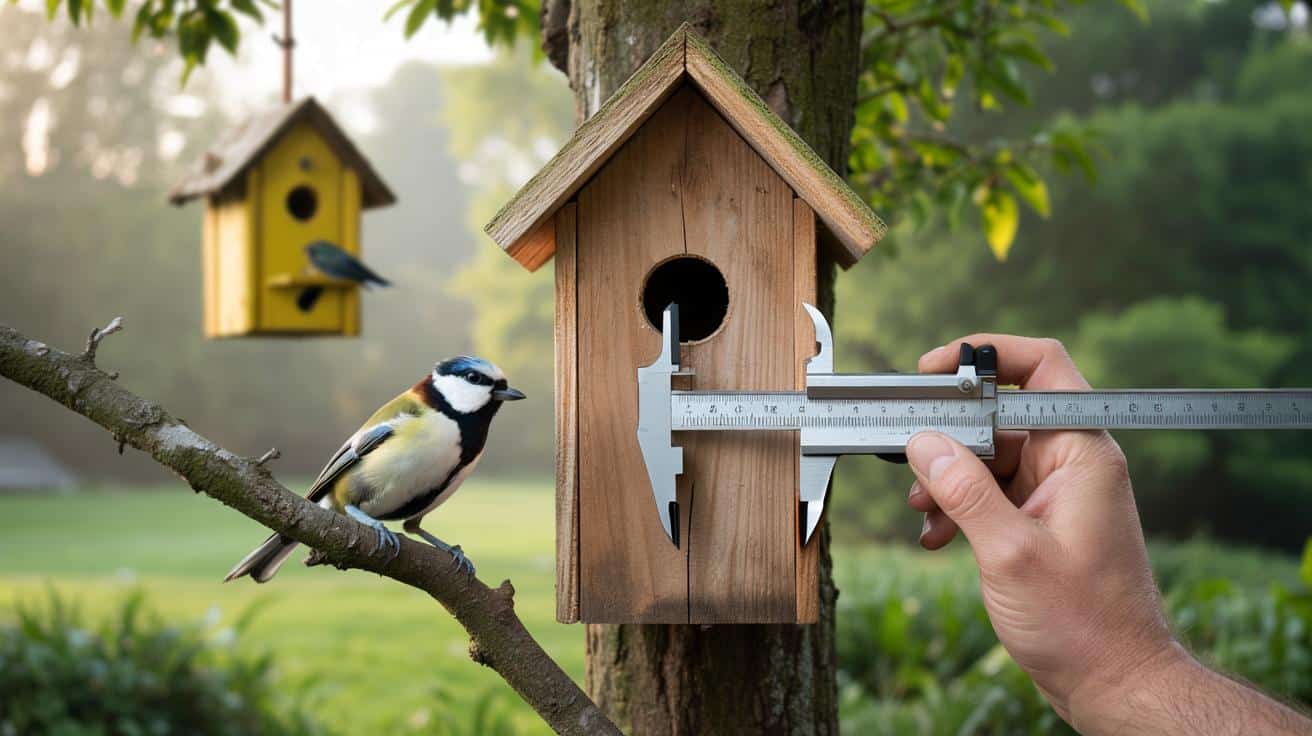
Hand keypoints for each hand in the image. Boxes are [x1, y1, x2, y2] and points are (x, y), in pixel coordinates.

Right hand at [906, 335, 1179, 725]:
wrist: (1113, 680)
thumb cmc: (1083, 623)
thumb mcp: (1009, 553)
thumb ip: (964, 490)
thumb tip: (924, 442)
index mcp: (1083, 453)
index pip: (1040, 369)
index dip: (985, 354)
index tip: (932, 369)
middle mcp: (1073, 463)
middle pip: (1001, 415)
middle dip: (950, 436)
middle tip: (910, 458)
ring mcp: (1057, 491)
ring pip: (989, 456)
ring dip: (949, 479)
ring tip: (925, 511)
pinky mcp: (1041, 519)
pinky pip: (991, 492)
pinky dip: (959, 507)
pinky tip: (938, 535)